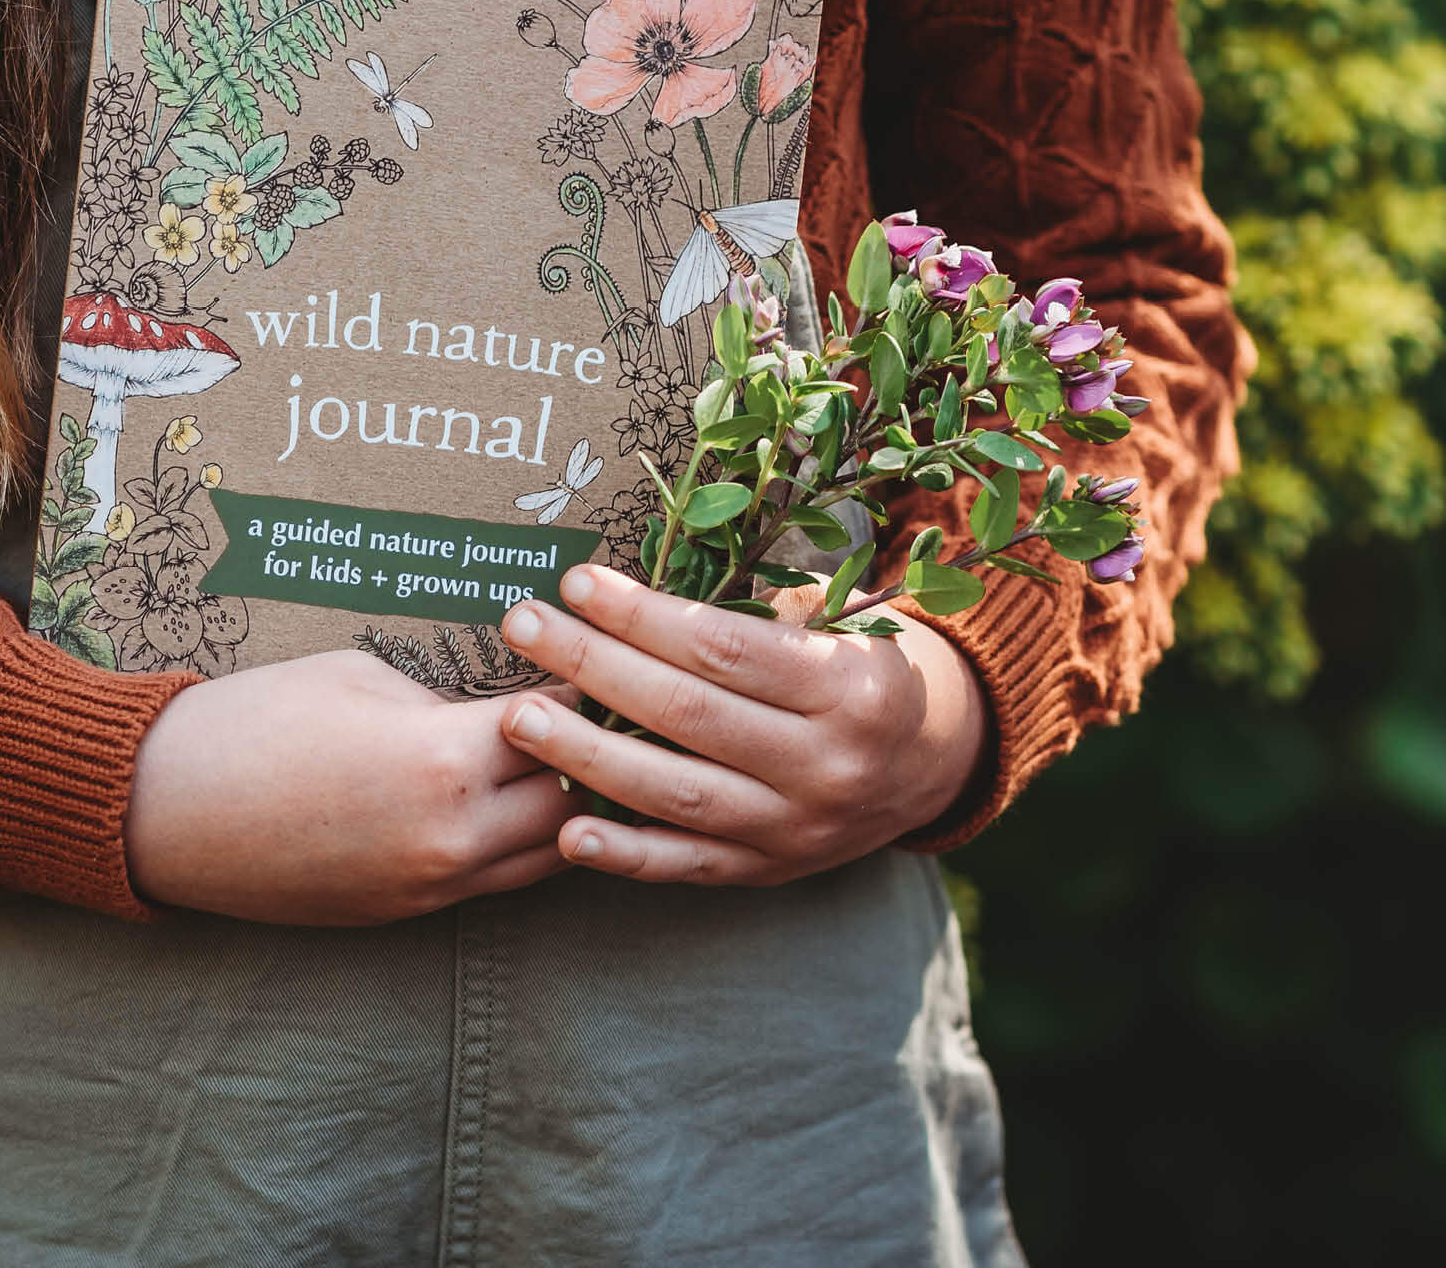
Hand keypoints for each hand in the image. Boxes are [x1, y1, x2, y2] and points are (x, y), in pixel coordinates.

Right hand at [125, 649, 578, 923]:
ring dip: (568, 809)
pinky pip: (493, 884)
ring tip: (579, 758)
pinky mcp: (401, 915)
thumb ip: (448, 702)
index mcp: (444, 763)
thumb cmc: (257, 721)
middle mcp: (452, 839)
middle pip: (574, 800)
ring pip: (546, 857)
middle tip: (610, 706)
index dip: (586, 684)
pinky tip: (519, 805)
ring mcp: (428, 888)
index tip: (605, 656)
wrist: (163, 809)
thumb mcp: (364, 678)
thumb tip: (501, 712)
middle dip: (594, 751)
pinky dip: (519, 846)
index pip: (559, 723)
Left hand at [494, 565, 988, 884]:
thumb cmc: (860, 665)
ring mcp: (797, 827)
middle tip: (523, 625)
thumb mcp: (838, 623)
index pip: (724, 649)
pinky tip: (565, 832)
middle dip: (594, 665)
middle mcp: (827, 764)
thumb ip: (753, 611)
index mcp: (850, 686)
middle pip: (689, 714)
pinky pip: (688, 866)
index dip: (643, 616)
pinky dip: (624, 855)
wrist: (933, 762)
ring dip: (587, 757)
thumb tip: (639, 586)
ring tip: (519, 718)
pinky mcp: (770, 871)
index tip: (577, 582)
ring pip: (678, 794)